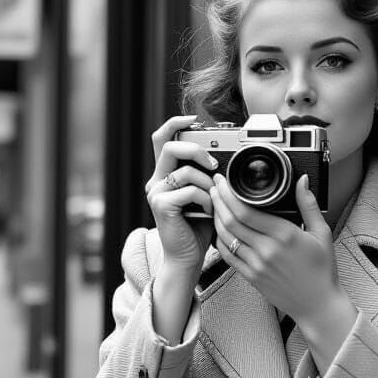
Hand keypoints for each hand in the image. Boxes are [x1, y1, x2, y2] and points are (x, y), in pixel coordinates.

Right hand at [144, 115, 217, 275]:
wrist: (187, 257)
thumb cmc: (199, 227)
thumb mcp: (205, 194)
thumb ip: (206, 175)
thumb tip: (222, 157)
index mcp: (164, 174)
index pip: (162, 138)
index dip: (175, 123)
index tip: (195, 120)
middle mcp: (155, 180)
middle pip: (169, 146)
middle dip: (196, 150)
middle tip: (213, 164)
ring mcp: (155, 192)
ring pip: (184, 170)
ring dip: (207, 184)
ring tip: (213, 201)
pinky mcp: (160, 205)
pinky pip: (188, 190)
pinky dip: (205, 200)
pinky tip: (208, 212)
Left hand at [209, 173, 338, 322]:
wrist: (317, 304)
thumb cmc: (322, 271)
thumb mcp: (322, 233)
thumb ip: (309, 205)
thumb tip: (302, 181)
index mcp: (284, 236)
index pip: (246, 211)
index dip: (229, 194)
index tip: (225, 182)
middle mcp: (267, 250)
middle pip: (231, 221)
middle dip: (219, 200)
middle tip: (215, 187)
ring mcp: (256, 265)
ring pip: (226, 237)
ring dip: (216, 218)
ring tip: (215, 204)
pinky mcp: (251, 277)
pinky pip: (228, 256)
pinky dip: (220, 240)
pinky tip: (220, 230)